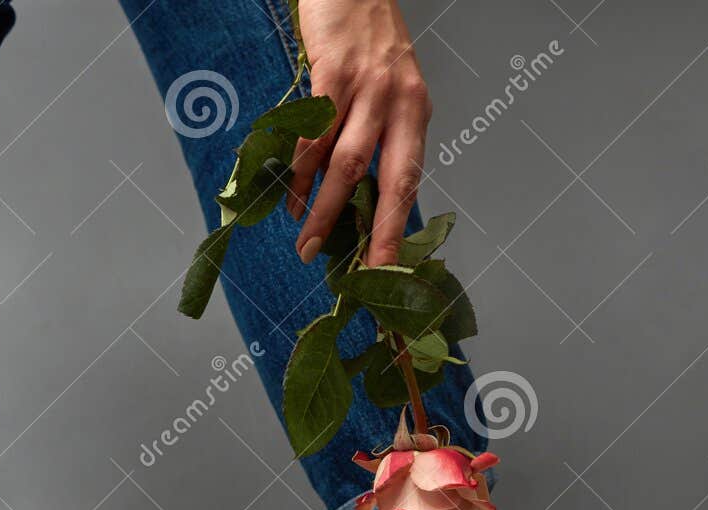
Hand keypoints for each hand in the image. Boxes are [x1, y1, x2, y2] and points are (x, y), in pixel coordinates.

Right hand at [289, 0, 431, 268]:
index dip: (399, 230)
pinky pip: (315, 131)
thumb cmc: (366, 37)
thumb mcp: (388, 88)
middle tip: (355, 274)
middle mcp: (400, 103)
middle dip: (371, 234)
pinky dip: (300, 168)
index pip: (410, 183)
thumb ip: (378, 135)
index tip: (388, 272)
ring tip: (306, 242)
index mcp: (416, 113)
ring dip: (324, 209)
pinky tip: (291, 193)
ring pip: (346, 164)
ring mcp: (368, 87)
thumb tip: (355, 195)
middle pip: (387, 182)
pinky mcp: (333, 70)